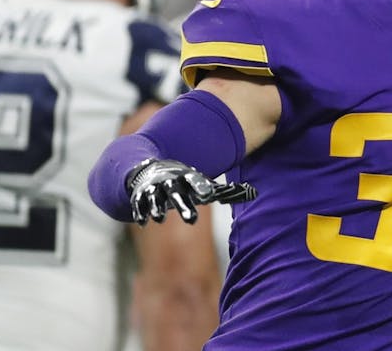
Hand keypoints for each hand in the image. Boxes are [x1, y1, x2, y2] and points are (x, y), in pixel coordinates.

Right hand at [127, 158, 257, 225]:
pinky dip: (140, 212)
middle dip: (183, 206)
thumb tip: (253, 193)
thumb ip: (224, 192)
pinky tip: (143, 222)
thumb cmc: (182, 183)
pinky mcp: (139, 197)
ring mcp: (153, 189)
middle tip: (192, 220)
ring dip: (157, 208)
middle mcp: (170, 183)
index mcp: (186, 178)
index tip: (208, 193)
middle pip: (177, 195)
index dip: (201, 186)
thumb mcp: (201, 185)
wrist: (149, 170)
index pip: (195, 181)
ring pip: (155, 199)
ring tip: (159, 218)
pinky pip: (139, 204)